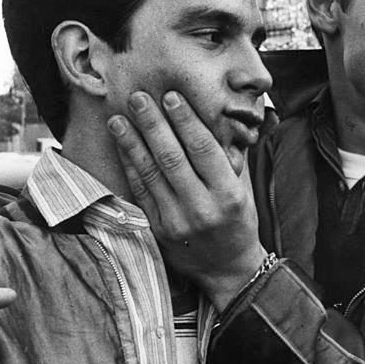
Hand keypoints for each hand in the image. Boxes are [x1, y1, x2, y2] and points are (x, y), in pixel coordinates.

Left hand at [108, 90, 266, 310]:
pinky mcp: (158, 229)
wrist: (227, 267)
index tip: (171, 97)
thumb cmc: (239, 221)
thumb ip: (230, 156)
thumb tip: (216, 117)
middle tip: (139, 98)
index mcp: (229, 194)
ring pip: (151, 173)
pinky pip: (140, 191)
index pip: (203, 149)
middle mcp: (202, 207)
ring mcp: (177, 221)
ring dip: (132, 142)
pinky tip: (122, 145)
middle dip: (153, 124)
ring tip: (120, 117)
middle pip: (172, 158)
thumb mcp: (244, 189)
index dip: (186, 121)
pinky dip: (130, 165)